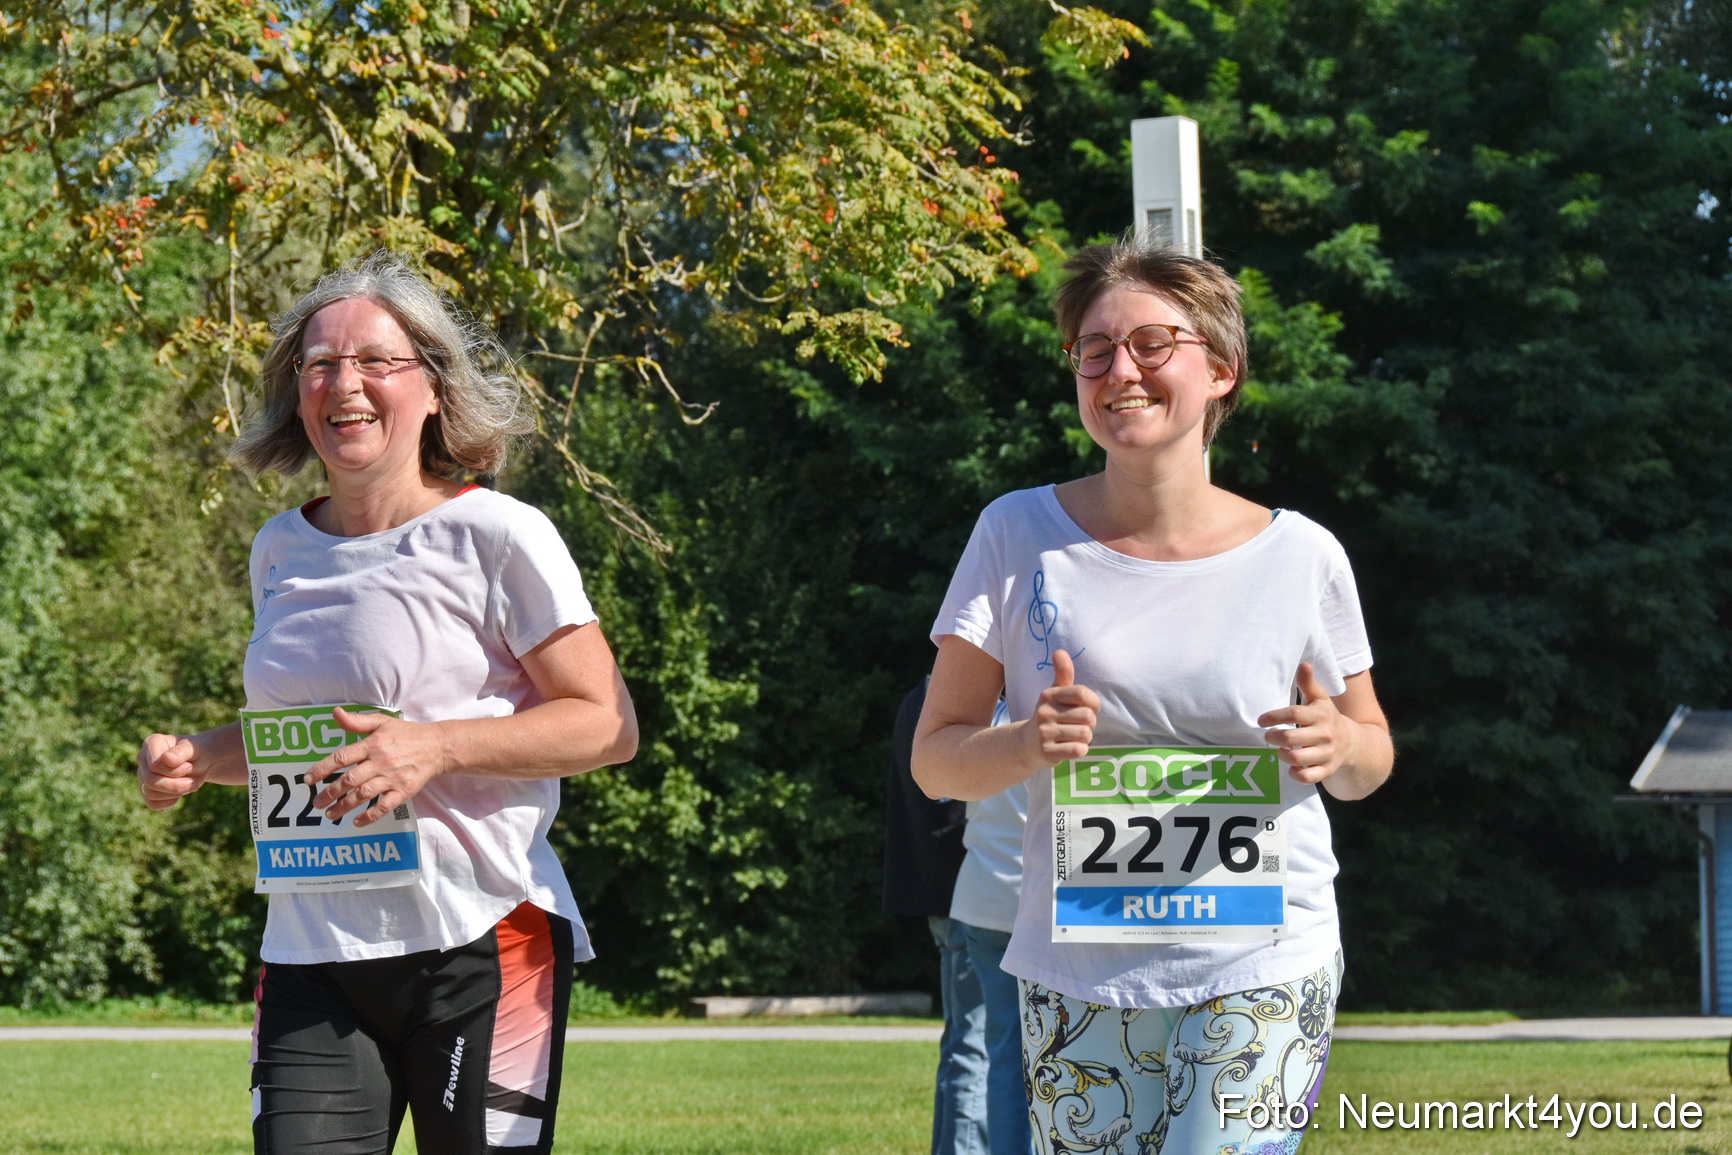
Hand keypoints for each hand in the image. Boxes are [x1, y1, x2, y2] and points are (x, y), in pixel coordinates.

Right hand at [137, 733, 208, 809]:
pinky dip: (169, 801)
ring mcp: (142, 775)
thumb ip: (182, 751)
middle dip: (176, 785)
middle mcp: (142, 758)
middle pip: (150, 781)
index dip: (175, 771)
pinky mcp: (145, 790)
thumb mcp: (196, 749)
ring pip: (150, 794)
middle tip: (192, 782)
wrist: (202, 762)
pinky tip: (180, 792)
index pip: (155, 766)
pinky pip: (153, 804)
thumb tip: (166, 759)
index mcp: (152, 743)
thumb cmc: (198, 752)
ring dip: (175, 793)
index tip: (189, 765)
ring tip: (189, 784)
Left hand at [304, 707, 453, 827]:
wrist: (437, 747)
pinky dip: (370, 816)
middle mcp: (381, 762)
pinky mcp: (404, 791)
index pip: (342, 758)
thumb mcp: (382, 722)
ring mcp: (393, 778)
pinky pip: (384, 806)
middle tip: (316, 803)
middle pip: (350, 780)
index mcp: (373, 744)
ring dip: (344, 806)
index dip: (322, 769)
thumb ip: (357, 721)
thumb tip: (335, 713)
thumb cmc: (406, 734)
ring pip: (364, 795)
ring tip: (330, 814)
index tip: (308, 780)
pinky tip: (357, 822)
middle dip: (330, 793)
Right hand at [1024, 649, 1100, 768]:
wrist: (1025, 745)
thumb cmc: (1048, 716)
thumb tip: (1060, 651)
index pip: (1083, 694)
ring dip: (1085, 738)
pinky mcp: (1047, 752)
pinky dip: (1080, 750)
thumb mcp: (1053, 694)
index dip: (1094, 703)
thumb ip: (1063, 673)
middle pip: (1088, 716)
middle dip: (1090, 723)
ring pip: (1085, 734)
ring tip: (1074, 737)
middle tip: (1080, 726)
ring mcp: (1044, 733)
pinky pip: (1077, 750)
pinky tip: (1071, 747)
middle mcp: (1044, 712)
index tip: (1090, 709)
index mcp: (1049, 695)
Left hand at [1258, 662, 1356, 784]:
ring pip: (1297, 758)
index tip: (1261, 720)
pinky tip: (1292, 767)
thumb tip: (1303, 664)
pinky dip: (1296, 774)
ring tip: (1280, 749)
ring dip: (1282, 754)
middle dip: (1274, 736)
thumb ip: (1309, 683)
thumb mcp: (1320, 700)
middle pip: (1291, 737)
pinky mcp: (1327, 771)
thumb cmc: (1327, 718)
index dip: (1274, 716)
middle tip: (1268, 735)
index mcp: (1321, 715)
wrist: (1354, 744)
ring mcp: (1326, 754)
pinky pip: (1308, 778)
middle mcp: (1325, 735)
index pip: (1294, 713)